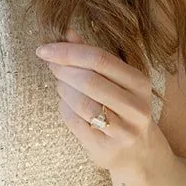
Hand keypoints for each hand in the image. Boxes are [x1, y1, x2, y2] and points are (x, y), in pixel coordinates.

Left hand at [35, 25, 159, 171]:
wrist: (139, 153)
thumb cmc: (123, 108)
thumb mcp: (117, 80)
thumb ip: (94, 56)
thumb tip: (67, 32)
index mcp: (139, 82)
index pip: (100, 59)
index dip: (68, 51)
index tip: (46, 49)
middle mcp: (136, 106)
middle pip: (89, 80)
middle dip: (62, 69)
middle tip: (50, 64)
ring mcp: (123, 130)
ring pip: (81, 103)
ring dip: (63, 90)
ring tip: (60, 84)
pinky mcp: (106, 148)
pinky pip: (75, 123)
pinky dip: (64, 108)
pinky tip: (65, 103)